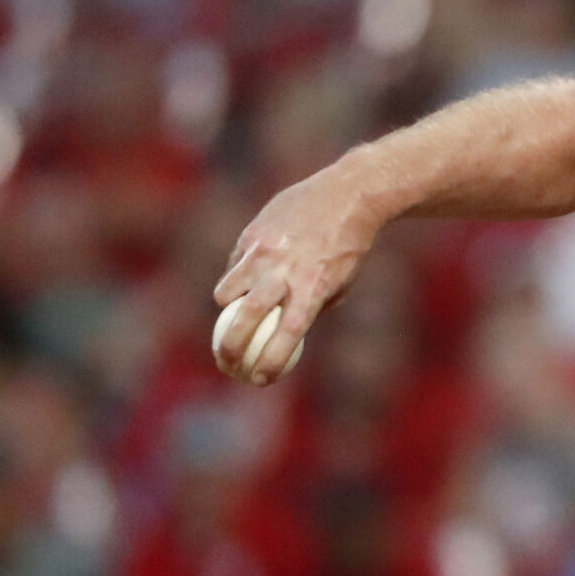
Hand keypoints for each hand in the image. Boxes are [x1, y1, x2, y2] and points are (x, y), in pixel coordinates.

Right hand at [211, 165, 379, 383]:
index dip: (270, 362)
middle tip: (227, 364)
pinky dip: (237, 277)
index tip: (260, 379)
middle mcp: (284, 273)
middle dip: (230, 349)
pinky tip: (249, 275)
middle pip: (245, 319)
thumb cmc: (347, 246)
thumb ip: (310, 305)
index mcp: (312, 289)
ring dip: (228, 309)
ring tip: (234, 313)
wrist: (346, 196)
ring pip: (227, 292)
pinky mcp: (251, 234)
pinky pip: (234, 266)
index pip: (286, 336)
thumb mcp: (339, 282)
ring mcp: (264, 252)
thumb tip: (282, 331)